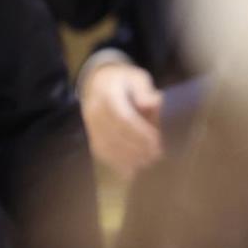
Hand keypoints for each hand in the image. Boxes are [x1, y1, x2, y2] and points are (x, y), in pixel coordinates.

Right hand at [80, 63, 162, 179]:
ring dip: (127, 158)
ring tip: (146, 163)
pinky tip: (130, 170)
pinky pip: (101, 150)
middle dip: (136, 148)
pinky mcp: (90, 133)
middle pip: (115, 134)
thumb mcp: (137, 77)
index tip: (157, 143)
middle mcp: (95, 110)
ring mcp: (90, 123)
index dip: (140, 132)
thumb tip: (153, 102)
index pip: (123, 117)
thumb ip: (145, 90)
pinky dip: (115, 162)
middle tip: (155, 157)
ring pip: (106, 145)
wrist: (97, 81)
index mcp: (107, 93)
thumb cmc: (123, 81)